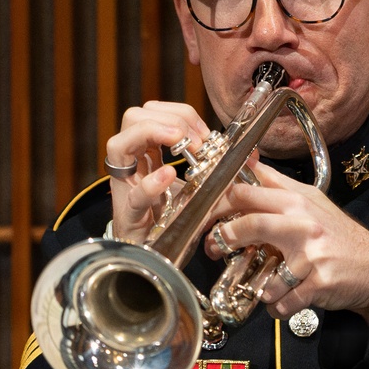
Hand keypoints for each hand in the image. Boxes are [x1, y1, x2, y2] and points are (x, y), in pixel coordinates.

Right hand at [105, 101, 209, 242]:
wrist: (159, 256)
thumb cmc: (176, 219)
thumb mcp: (197, 187)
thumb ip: (215, 170)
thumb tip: (250, 155)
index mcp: (147, 153)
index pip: (154, 112)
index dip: (180, 113)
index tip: (205, 133)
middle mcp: (132, 166)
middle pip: (132, 117)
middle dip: (167, 119)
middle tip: (193, 140)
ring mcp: (127, 189)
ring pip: (118, 145)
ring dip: (151, 134)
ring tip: (180, 144)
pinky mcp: (130, 216)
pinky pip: (134, 195)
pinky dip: (151, 182)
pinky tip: (169, 176)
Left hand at [204, 164, 368, 322]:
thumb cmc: (335, 235)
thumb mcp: (309, 200)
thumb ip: (275, 184)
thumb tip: (245, 161)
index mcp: (297, 199)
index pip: (247, 191)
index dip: (217, 204)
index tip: (205, 217)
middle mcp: (303, 223)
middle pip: (251, 224)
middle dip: (224, 239)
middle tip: (214, 250)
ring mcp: (312, 254)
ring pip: (265, 273)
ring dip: (257, 285)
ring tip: (264, 284)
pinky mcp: (318, 283)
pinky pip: (282, 301)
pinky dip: (276, 306)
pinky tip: (282, 301)